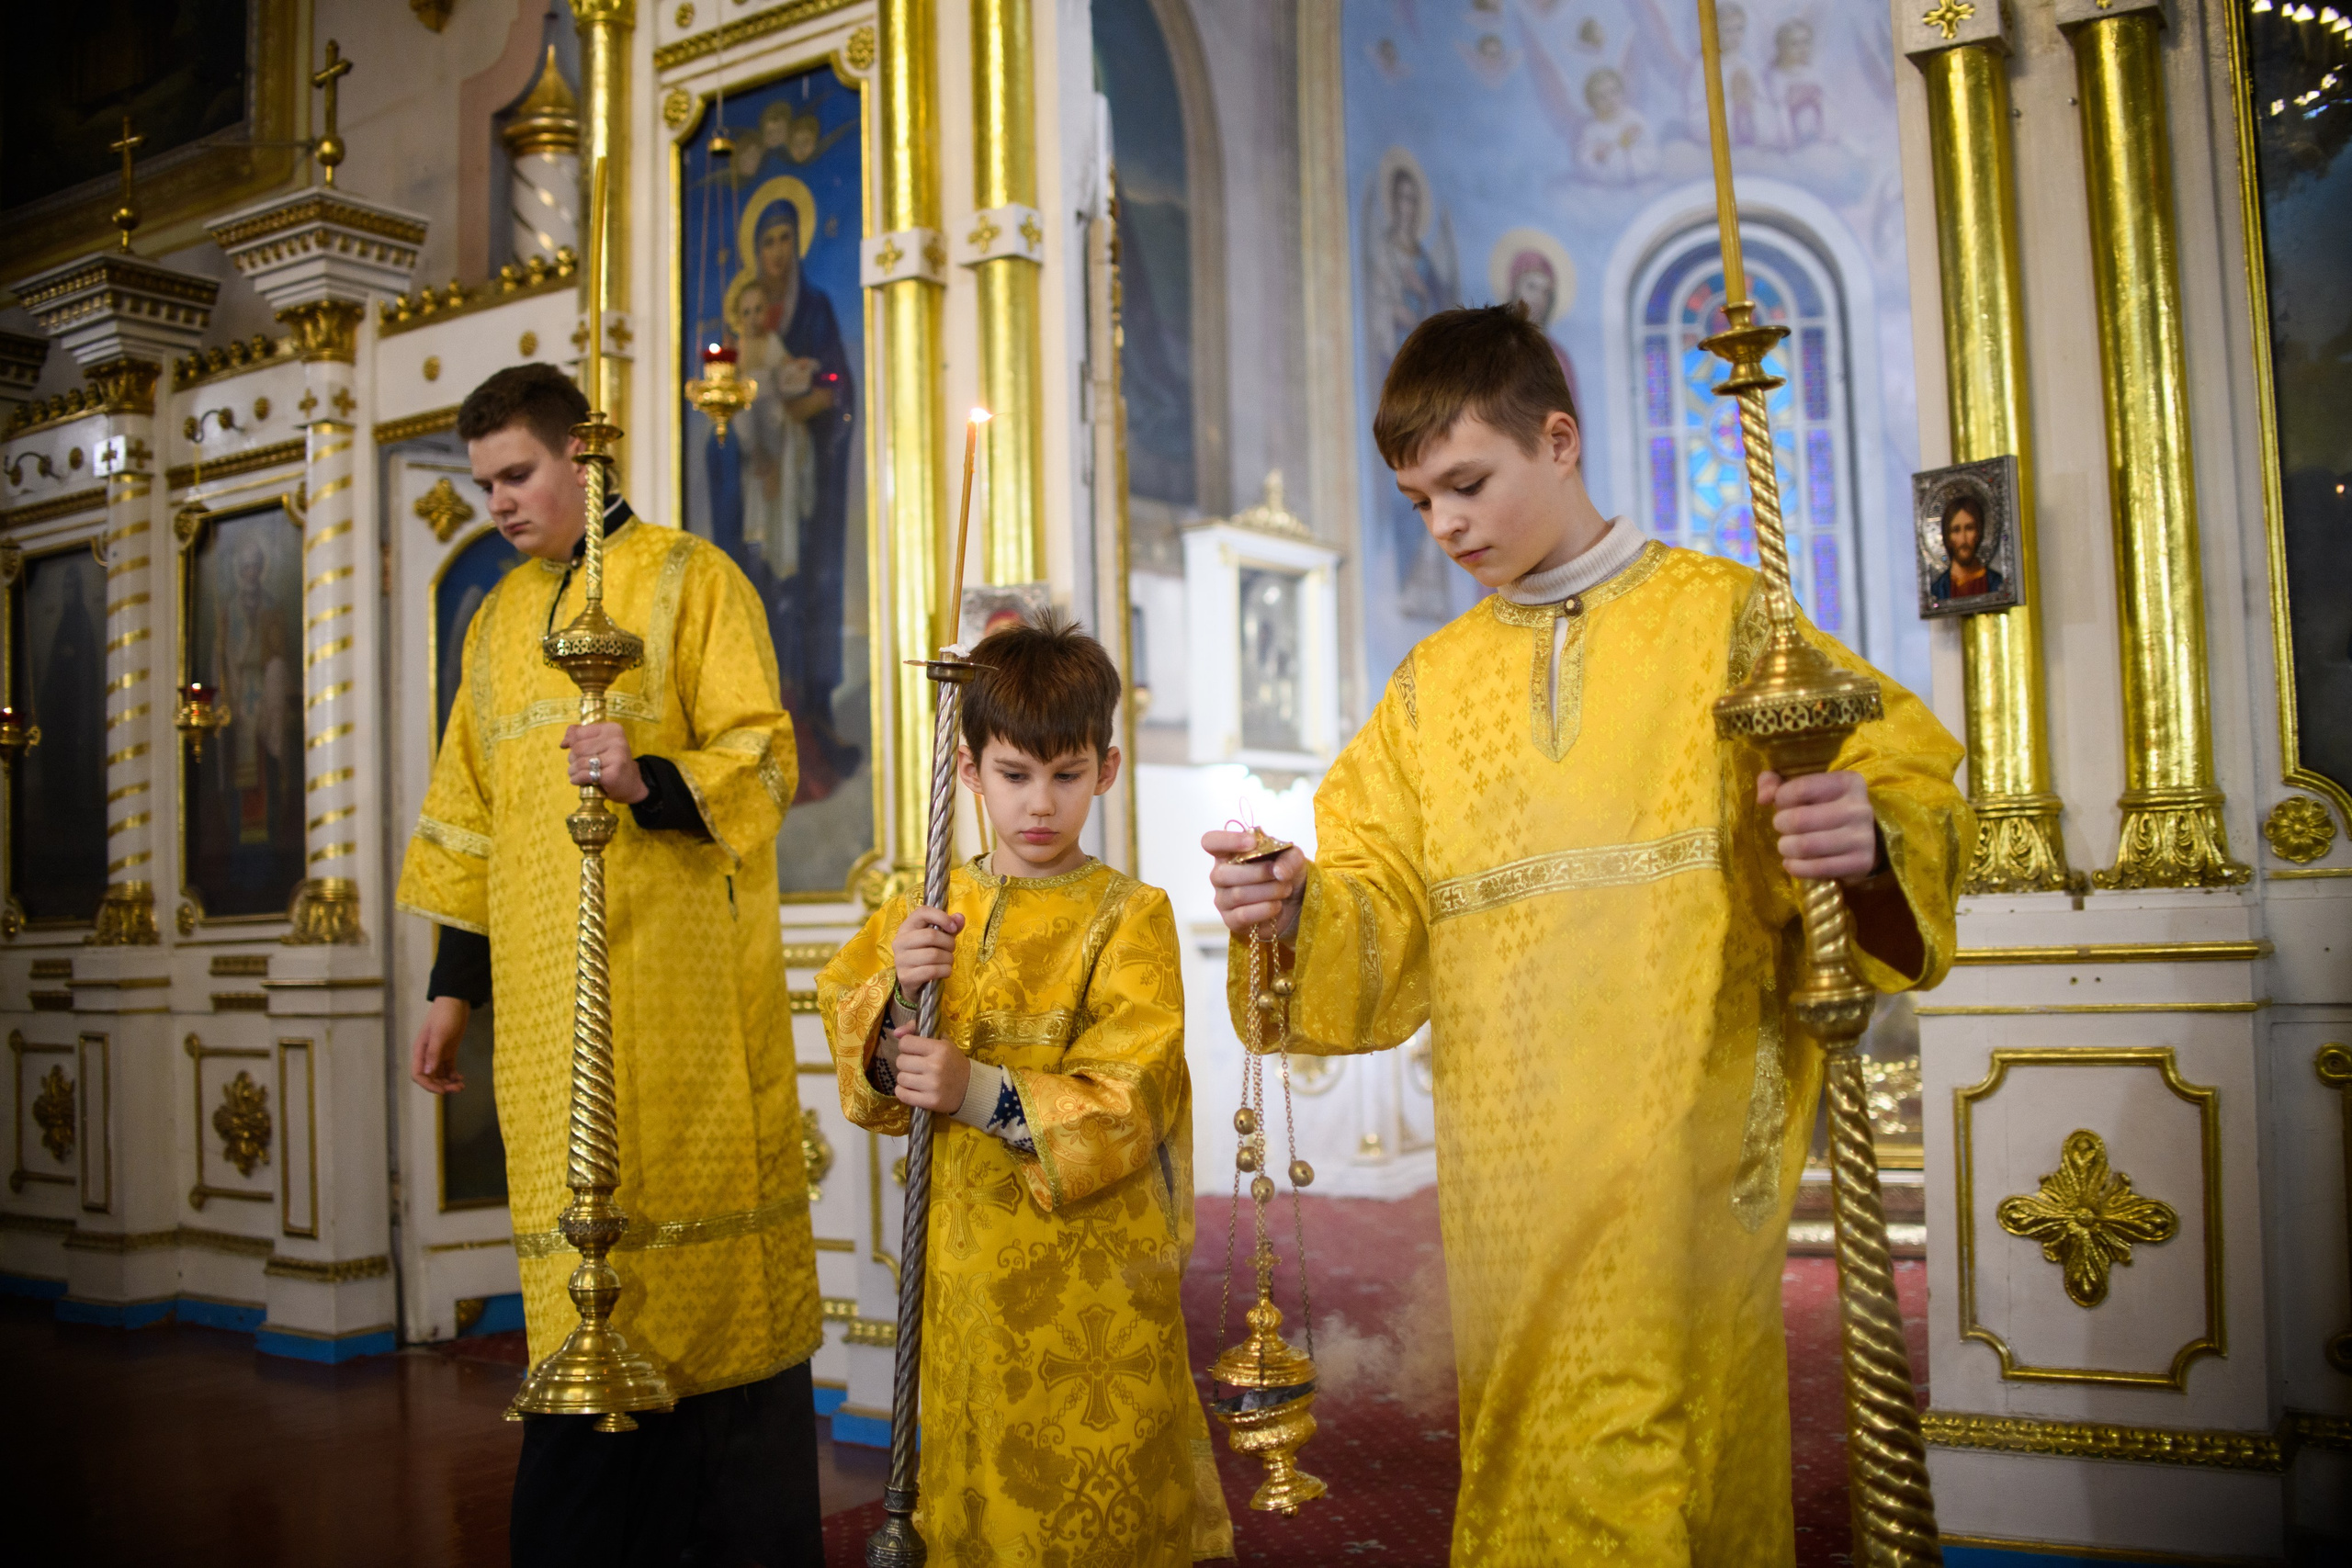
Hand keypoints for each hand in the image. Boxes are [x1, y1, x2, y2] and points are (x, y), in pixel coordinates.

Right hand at [410, 996, 470, 1094]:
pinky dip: (453, 1075)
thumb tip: (427, 1073)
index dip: (428, 1085)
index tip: (442, 1091)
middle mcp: (427, 1054)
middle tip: (457, 1089)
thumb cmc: (446, 1014)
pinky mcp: (448, 1050)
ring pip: (439, 1075)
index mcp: (420, 1050)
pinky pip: (448, 1068)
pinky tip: (461, 1078)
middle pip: (430, 1077)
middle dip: (441, 1086)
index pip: (418, 1075)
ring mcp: (438, 1053)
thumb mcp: (440, 1034)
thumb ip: (434, 1053)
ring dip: (448, 1082)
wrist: (457, 1000)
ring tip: (461, 1086)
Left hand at [562, 722, 645, 803]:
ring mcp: (617, 757)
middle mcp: (617, 740)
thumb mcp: (599, 744)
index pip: (579, 732)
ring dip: (573, 770)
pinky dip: (577, 779)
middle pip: (578, 748)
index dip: (571, 743)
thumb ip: (580, 737)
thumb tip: (564, 743)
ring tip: (576, 773)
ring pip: (580, 762)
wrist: (631, 783)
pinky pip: (584, 775)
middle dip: (572, 758)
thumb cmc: (611, 762)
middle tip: (576, 765)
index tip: (575, 752)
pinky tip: (577, 780)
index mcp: (612, 729)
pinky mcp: (613, 774)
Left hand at [889, 1024, 969, 1112]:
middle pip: (900, 1061)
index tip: (914, 1051)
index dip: (906, 1046)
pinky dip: (903, 1092)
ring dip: (905, 1078)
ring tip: (917, 1078)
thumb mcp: (941, 1042)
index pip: (905, 1043)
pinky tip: (912, 1089)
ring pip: (900, 1078)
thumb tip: (896, 1032)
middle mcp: (936, 1066)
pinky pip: (902, 1095)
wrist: (971, 1088)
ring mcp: (933, 1085)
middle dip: (906, 1063)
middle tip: (917, 1066)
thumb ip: (917, 1030)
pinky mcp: (930, 1102)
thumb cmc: (953, 1062)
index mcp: (940, 1048)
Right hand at [891, 906, 963, 989]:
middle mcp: (900, 941)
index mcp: (907, 927)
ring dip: (948, 959)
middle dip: (949, 943)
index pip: (922, 912)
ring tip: (947, 961)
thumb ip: (950, 927)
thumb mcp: (939, 938)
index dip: (941, 917)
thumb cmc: (926, 954)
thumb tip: (960, 918)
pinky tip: (945, 971)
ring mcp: (900, 960)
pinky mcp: (905, 976)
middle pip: (931, 935)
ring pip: (933, 955)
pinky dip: (945, 971)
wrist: (913, 981)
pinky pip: (932, 971)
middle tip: (951, 949)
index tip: (953, 928)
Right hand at [1203, 830, 1308, 939]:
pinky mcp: (1231, 920)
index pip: (1210, 842)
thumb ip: (1289, 858)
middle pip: (1222, 873)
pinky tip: (1277, 906)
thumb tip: (1278, 871)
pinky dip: (1264, 909)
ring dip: (1267, 891)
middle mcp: (1220, 875)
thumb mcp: (1294, 858)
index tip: (1252, 843)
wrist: (1296, 903)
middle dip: (1257, 873)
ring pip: (1236, 895)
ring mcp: (1223, 899)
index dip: (1227, 841)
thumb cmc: (1286, 873)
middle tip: (1279, 874)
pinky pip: (1242, 915)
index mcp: (1228, 853)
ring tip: (1285, 889)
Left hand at [1759, 770, 1881, 883]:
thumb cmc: (1823, 807)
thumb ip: (1773, 782)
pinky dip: (1795, 867)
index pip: (1799, 789)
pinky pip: (1816, 869)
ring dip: (1785, 847)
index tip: (1782, 805)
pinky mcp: (1861, 863)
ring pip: (1805, 846)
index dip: (1781, 799)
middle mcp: (1859, 808)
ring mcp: (1863, 837)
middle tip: (1782, 827)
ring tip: (1786, 845)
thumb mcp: (1801, 787)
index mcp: (1847, 782)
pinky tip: (1792, 862)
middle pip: (1799, 819)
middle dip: (1780, 824)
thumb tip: (1764, 798)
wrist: (1863, 838)